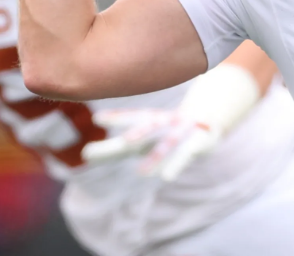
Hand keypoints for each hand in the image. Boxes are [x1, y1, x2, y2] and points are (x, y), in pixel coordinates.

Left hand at [81, 108, 220, 181]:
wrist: (209, 120)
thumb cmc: (165, 132)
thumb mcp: (142, 137)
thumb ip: (115, 148)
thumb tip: (84, 154)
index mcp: (151, 121)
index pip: (135, 116)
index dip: (119, 116)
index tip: (98, 118)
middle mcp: (167, 122)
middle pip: (150, 127)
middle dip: (136, 134)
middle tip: (123, 143)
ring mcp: (184, 131)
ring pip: (169, 144)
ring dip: (157, 156)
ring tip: (143, 174)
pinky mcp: (199, 143)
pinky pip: (186, 155)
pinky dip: (176, 164)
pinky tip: (165, 177)